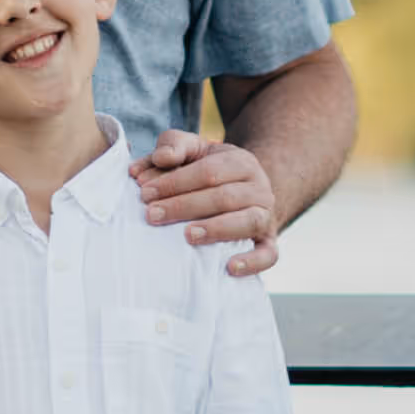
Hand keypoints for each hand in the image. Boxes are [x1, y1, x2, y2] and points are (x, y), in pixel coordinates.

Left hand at [124, 122, 277, 272]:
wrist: (245, 191)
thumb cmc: (209, 170)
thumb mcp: (193, 150)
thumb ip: (174, 145)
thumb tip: (161, 158)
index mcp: (241, 161)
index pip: (208, 171)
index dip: (175, 182)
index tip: (145, 193)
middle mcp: (259, 187)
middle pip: (224, 197)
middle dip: (185, 206)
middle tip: (152, 215)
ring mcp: (266, 215)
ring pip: (248, 221)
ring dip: (217, 229)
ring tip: (188, 235)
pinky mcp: (269, 241)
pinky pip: (268, 254)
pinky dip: (252, 262)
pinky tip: (229, 268)